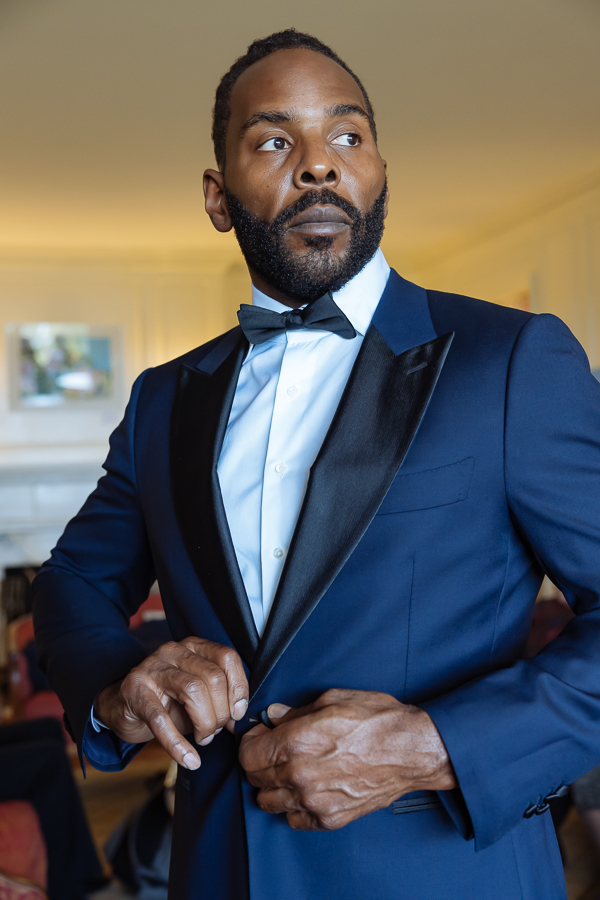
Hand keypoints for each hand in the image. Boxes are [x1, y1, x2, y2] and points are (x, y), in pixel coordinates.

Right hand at [95, 638, 247, 769]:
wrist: (123, 706)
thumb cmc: (166, 700)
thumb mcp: (196, 693)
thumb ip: (218, 699)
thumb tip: (237, 717)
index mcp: (194, 647)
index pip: (227, 658)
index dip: (239, 687)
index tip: (238, 713)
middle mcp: (174, 651)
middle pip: (213, 677)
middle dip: (221, 712)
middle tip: (216, 732)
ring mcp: (152, 668)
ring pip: (193, 690)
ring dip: (205, 723)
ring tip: (204, 739)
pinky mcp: (135, 691)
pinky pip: (161, 719)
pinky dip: (178, 744)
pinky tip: (189, 759)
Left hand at [239, 688, 455, 830]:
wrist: (411, 750)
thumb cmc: (377, 720)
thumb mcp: (332, 700)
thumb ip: (295, 711)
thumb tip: (273, 716)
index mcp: (296, 743)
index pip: (248, 754)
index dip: (251, 742)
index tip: (260, 736)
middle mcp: (299, 775)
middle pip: (255, 778)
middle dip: (260, 762)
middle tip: (275, 749)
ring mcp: (314, 801)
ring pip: (269, 802)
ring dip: (273, 786)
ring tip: (290, 770)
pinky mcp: (329, 818)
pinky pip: (294, 819)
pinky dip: (294, 806)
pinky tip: (307, 788)